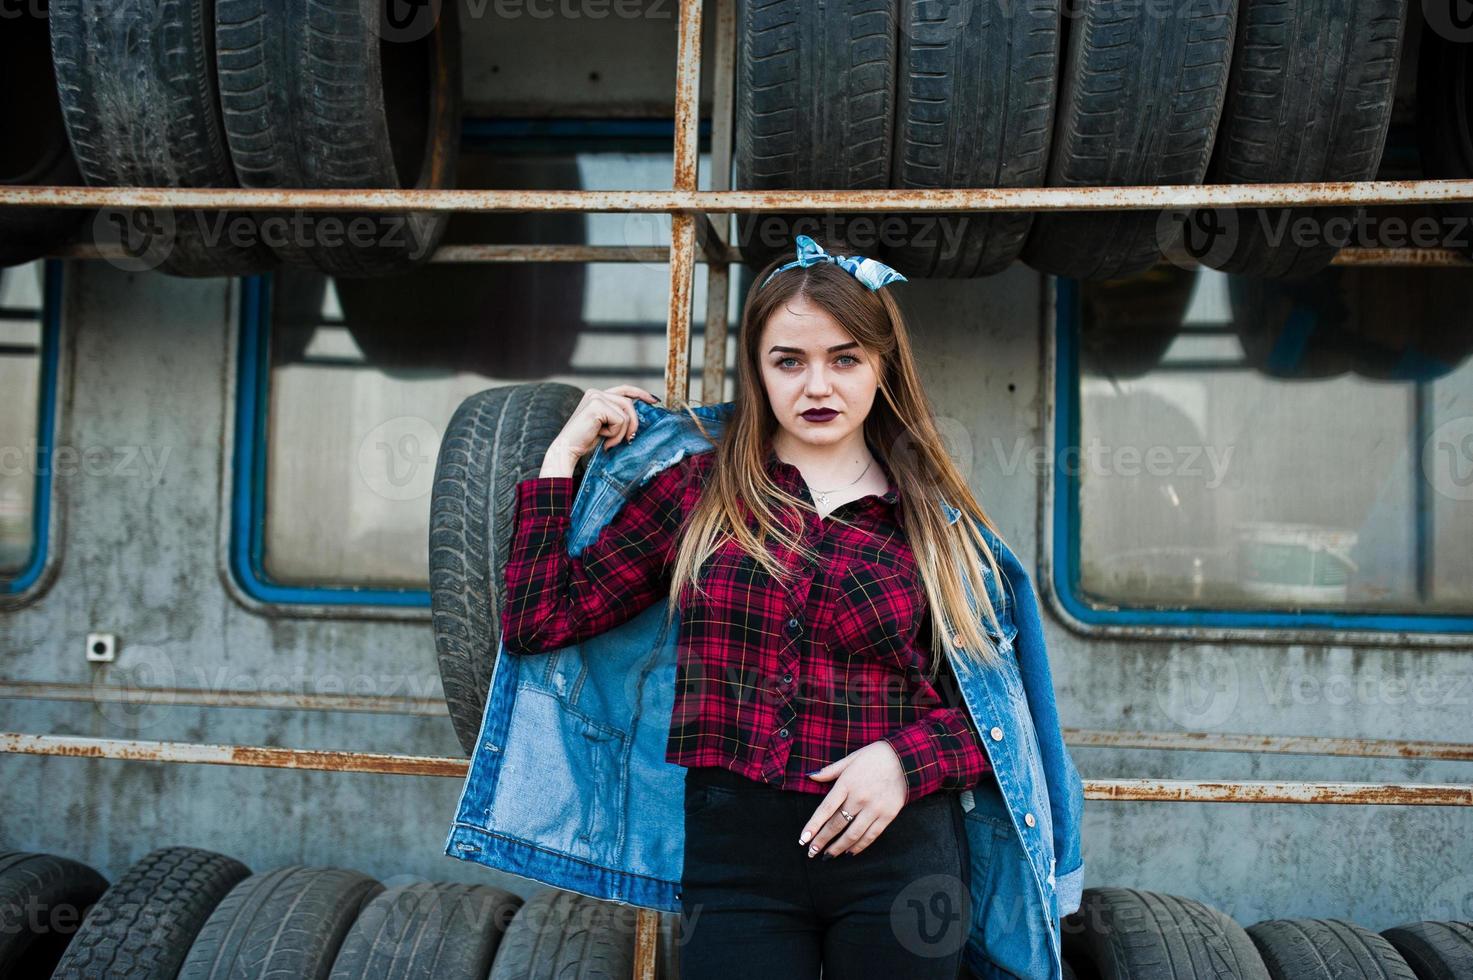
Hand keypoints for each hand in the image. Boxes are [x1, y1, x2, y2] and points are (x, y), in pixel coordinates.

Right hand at [544, 384, 660, 470]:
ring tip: (609, 441)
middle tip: (628, 440)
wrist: (568, 449)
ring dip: (622, 432)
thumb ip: (617, 416)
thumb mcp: (606, 426)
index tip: (655, 401)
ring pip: (626, 413)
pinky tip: (603, 439)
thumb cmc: (586, 441)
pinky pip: (620, 420)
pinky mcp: (596, 405)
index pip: (624, 390)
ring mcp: (595, 397)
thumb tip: (638, 416)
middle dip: (633, 423)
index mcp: (597, 395)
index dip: (641, 393)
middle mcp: (596, 392)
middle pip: (629, 403)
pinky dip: (616, 434)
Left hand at [798, 741, 907, 858]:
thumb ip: (830, 770)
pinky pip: (871, 835)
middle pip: (836, 824)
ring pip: (852, 834)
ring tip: (827, 856)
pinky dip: (859, 846)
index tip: (803, 839)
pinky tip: (849, 852)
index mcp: (847, 783)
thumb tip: (810, 776)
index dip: (813, 825)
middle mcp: (859, 798)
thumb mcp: (850, 758)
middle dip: (822, 840)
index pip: (826, 809)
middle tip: (811, 851)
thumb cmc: (874, 756)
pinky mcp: (888, 815)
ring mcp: (874, 808)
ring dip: (838, 847)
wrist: (905, 758)